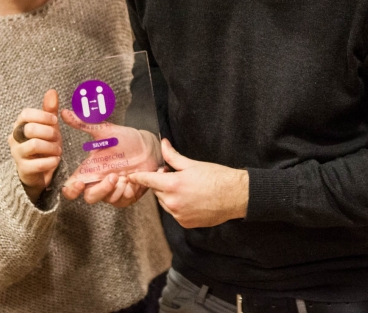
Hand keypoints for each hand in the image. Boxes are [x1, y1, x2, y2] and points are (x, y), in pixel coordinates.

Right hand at [8, 89, 61, 202]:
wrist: (38, 171)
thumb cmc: (43, 144)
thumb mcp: (48, 126)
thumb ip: (49, 110)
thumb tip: (52, 91)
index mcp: (20, 125)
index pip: (25, 114)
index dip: (43, 116)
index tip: (54, 121)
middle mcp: (14, 138)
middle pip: (30, 128)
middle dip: (49, 132)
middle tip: (58, 138)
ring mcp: (17, 154)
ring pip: (34, 145)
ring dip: (52, 147)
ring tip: (58, 150)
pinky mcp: (23, 169)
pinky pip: (38, 164)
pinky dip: (51, 161)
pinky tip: (55, 160)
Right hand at [60, 109, 160, 207]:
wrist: (149, 145)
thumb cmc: (125, 138)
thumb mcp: (105, 131)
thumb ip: (84, 124)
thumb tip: (65, 112)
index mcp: (90, 170)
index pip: (71, 188)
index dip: (71, 190)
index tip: (79, 184)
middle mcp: (99, 182)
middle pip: (90, 198)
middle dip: (100, 190)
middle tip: (113, 176)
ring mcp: (113, 190)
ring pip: (107, 200)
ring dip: (117, 189)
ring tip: (126, 175)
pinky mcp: (127, 194)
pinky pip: (123, 201)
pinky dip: (128, 192)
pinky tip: (133, 180)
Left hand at [129, 139, 248, 228]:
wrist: (236, 195)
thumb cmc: (217, 177)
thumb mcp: (193, 164)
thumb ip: (173, 156)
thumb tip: (163, 144)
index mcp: (173, 185)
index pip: (148, 180)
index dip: (138, 177)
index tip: (131, 176)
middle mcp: (172, 202)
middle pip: (157, 191)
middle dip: (161, 183)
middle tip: (175, 175)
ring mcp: (179, 215)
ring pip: (165, 203)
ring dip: (169, 196)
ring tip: (186, 188)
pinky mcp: (185, 223)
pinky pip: (175, 213)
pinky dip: (178, 206)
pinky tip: (192, 199)